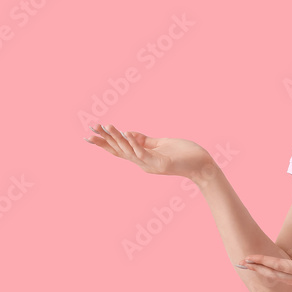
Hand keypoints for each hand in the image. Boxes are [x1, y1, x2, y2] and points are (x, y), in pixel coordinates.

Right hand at [84, 123, 215, 180]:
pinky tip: (126, 133)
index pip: (119, 149)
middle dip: (103, 141)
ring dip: (117, 138)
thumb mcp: (161, 144)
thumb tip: (130, 133)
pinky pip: (144, 153)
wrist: (203, 165)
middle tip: (88, 132)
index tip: (90, 132)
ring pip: (129, 151)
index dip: (105, 141)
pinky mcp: (161, 164)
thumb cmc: (184, 154)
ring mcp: (151, 165)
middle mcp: (143, 163)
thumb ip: (145, 140)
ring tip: (106, 126)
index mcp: (142, 158)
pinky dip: (134, 143)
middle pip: (119, 151)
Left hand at [240, 247, 291, 291]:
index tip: (247, 258)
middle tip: (240, 264)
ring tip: (253, 268)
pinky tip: (277, 273)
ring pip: (280, 278)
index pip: (278, 266)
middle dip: (257, 269)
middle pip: (274, 274)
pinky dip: (277, 275)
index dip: (262, 262)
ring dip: (265, 272)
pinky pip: (288, 279)